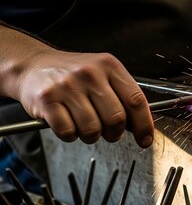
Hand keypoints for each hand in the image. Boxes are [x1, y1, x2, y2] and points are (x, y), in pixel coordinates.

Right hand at [16, 50, 153, 147]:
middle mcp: (90, 73)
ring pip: (92, 129)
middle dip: (115, 133)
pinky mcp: (47, 99)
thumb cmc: (73, 74)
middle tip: (108, 132)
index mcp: (109, 66)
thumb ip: (122, 95)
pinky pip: (68, 132)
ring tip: (85, 125)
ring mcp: (67, 85)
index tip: (145, 139)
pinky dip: (71, 135)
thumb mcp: (103, 74)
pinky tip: (68, 123)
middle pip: (116, 118)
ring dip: (91, 136)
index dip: (144, 124)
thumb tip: (141, 126)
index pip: (136, 100)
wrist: (34, 65)